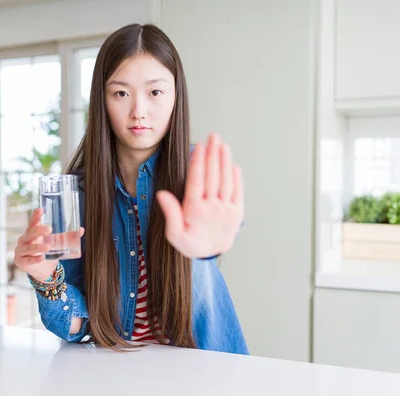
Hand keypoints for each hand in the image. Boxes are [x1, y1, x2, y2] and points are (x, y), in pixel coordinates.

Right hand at [14, 208, 84, 281]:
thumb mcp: (57, 243)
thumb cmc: (48, 252)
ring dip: (38, 247)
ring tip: (49, 247)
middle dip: (38, 230)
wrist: (43, 270)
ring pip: (29, 247)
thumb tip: (81, 229)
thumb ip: (67, 236)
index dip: (36, 216)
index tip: (41, 209)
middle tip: (49, 229)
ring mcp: (21, 251)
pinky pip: (29, 260)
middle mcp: (24, 240)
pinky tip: (42, 258)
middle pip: (30, 233)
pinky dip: (35, 259)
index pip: (33, 222)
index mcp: (32, 233)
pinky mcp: (21, 262)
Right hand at [156, 133, 243, 258]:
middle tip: (213, 136)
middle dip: (212, 154)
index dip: (198, 161)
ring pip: (226, 181)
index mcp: (195, 210)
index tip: (199, 145)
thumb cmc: (190, 242)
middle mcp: (212, 208)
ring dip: (225, 161)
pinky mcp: (237, 212)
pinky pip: (238, 192)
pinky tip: (233, 164)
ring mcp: (226, 209)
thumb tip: (161, 194)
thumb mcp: (174, 233)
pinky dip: (237, 178)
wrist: (210, 255)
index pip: (196, 180)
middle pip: (212, 176)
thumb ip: (170, 213)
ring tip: (223, 145)